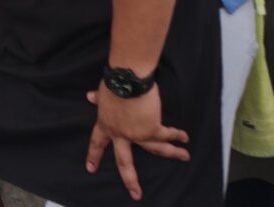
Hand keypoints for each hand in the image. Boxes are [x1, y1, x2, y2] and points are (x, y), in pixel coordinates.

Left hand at [84, 83, 189, 201]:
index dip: (94, 155)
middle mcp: (120, 134)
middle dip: (130, 179)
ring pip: (155, 150)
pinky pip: (167, 134)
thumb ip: (98, 98)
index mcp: (106, 124)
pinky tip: (185, 138)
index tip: (90, 168)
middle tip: (135, 194)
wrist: (126, 80)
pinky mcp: (151, 129)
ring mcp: (136, 135)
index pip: (97, 142)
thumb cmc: (114, 82)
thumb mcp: (103, 93)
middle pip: (124, 161)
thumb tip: (89, 97)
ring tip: (184, 157)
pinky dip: (177, 135)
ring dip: (172, 153)